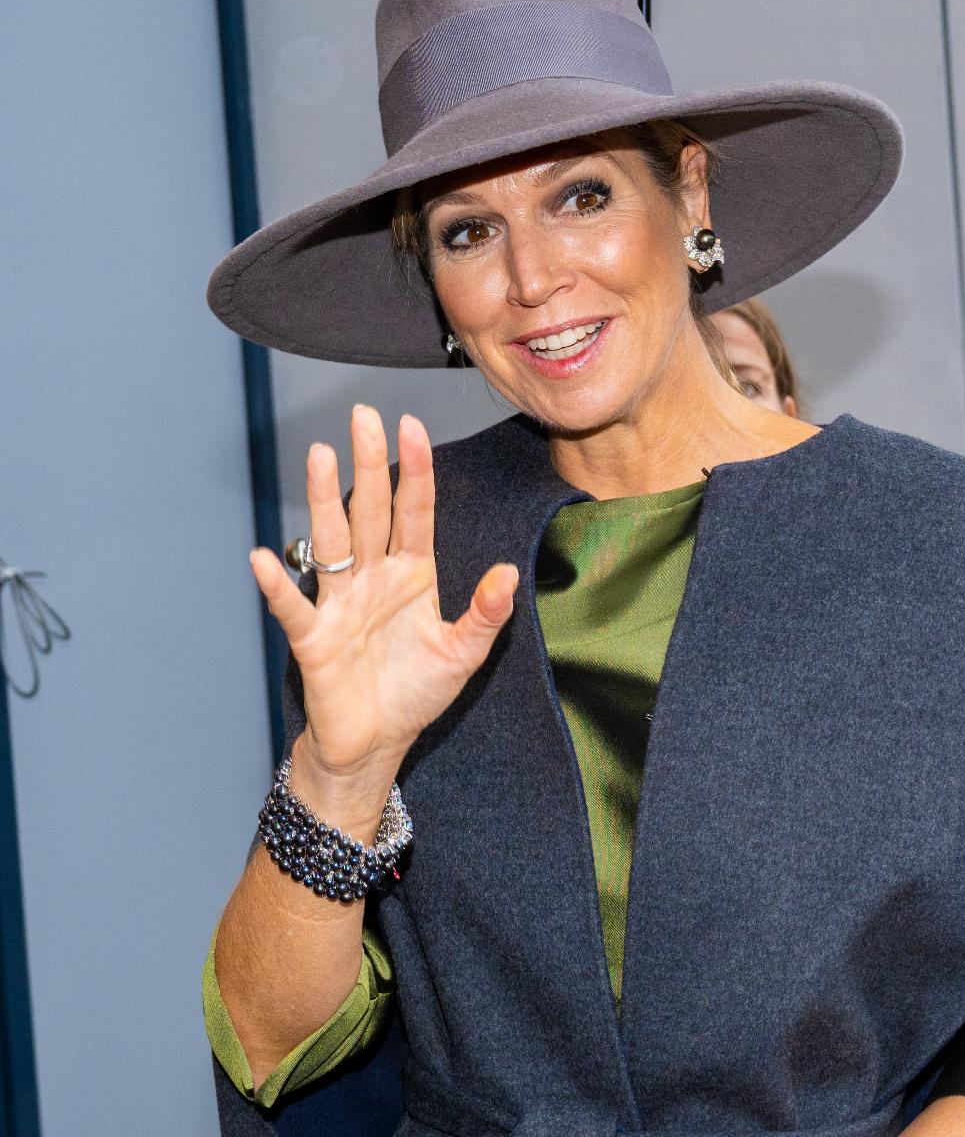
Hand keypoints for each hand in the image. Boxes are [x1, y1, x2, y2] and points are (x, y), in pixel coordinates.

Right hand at [248, 406, 518, 787]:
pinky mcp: (314, 638)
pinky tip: (262, 557)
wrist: (377, 743)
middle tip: (363, 415)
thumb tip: (508, 574)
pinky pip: (294, 606)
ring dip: (323, 500)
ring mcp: (341, 602)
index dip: (415, 470)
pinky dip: (278, 584)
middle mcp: (373, 577)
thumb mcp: (464, 653)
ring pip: (331, 541)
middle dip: (368, 463)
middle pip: (370, 510)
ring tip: (318, 455)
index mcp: (412, 573)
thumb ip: (487, 614)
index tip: (412, 426)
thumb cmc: (416, 692)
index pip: (414, 511)